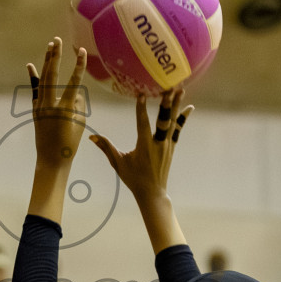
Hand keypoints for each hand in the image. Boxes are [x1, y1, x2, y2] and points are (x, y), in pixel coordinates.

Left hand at [28, 37, 88, 172]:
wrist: (51, 159)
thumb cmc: (70, 143)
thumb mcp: (79, 123)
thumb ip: (78, 105)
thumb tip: (75, 93)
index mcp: (65, 109)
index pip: (74, 83)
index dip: (79, 66)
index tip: (82, 51)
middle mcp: (50, 105)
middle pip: (52, 75)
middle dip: (55, 56)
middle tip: (57, 40)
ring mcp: (40, 106)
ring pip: (43, 79)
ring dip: (47, 62)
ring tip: (50, 46)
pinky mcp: (36, 109)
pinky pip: (35, 90)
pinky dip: (33, 78)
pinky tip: (30, 65)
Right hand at [89, 88, 193, 204]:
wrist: (152, 192)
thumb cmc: (134, 178)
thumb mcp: (118, 163)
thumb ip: (106, 148)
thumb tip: (91, 137)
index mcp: (144, 146)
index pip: (143, 124)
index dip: (141, 109)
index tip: (141, 94)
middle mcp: (158, 144)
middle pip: (163, 121)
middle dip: (166, 105)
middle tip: (169, 89)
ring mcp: (167, 145)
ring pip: (173, 122)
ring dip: (176, 106)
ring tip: (180, 90)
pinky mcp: (172, 147)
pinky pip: (178, 130)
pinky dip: (183, 118)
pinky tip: (190, 107)